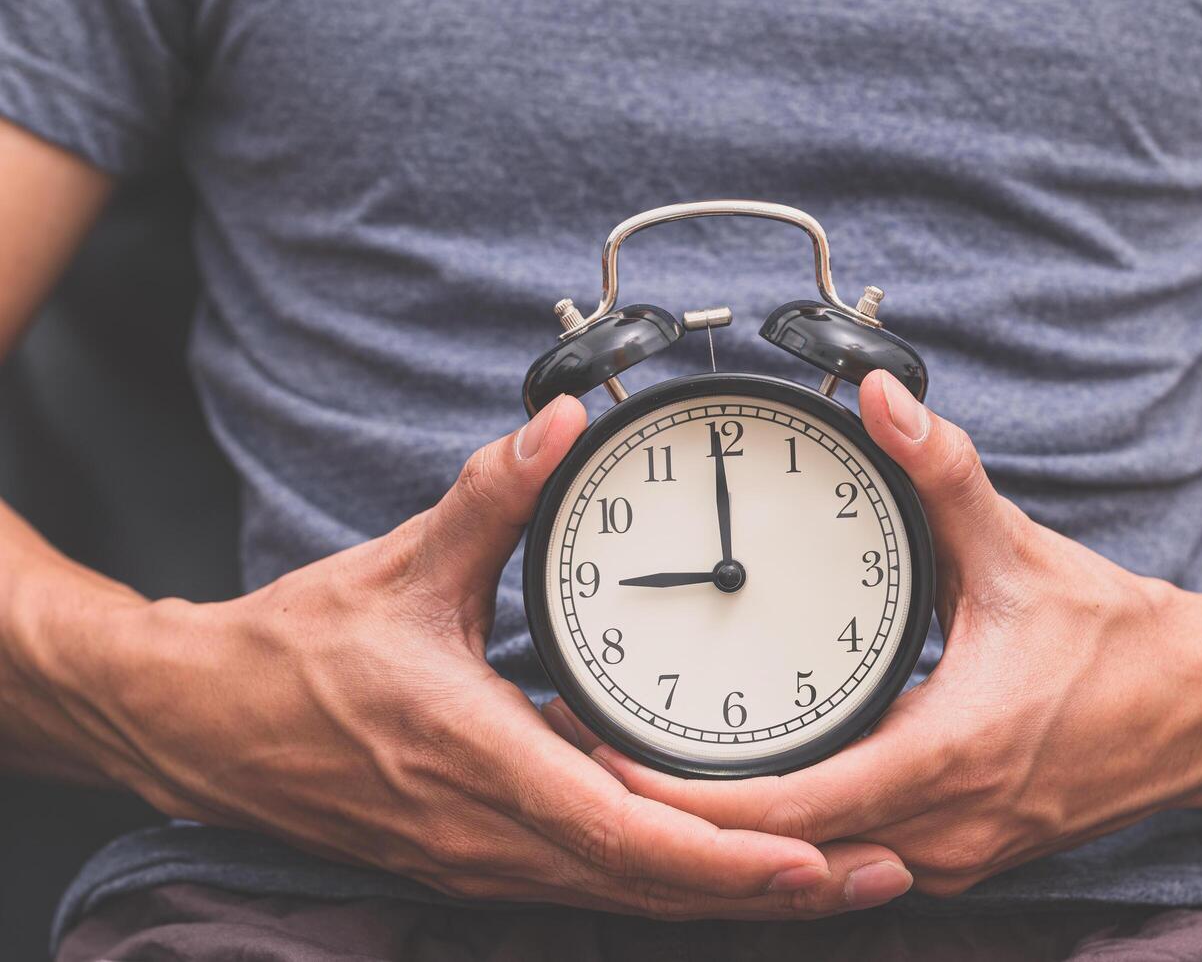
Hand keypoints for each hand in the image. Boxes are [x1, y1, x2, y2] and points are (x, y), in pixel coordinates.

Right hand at [32, 395, 911, 917]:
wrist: (201, 724)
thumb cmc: (296, 653)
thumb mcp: (398, 568)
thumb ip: (489, 498)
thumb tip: (559, 427)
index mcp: (474, 757)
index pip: (621, 832)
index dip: (723, 857)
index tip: (812, 857)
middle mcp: (485, 832)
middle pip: (648, 888)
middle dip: (766, 893)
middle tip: (877, 870)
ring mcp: (479, 859)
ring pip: (626, 898)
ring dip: (729, 896)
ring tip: (831, 880)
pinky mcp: (474, 858)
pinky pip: (590, 882)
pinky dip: (669, 881)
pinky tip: (726, 863)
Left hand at [559, 371, 1201, 896]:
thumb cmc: (1126, 645)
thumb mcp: (1022, 554)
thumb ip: (944, 475)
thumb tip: (885, 400)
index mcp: (948, 760)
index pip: (787, 814)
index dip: (689, 798)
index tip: (617, 760)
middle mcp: (947, 829)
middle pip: (788, 854)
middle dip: (694, 819)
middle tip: (613, 761)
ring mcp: (961, 852)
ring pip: (824, 866)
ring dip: (747, 834)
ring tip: (669, 774)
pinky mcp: (972, 848)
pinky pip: (864, 857)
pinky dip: (804, 835)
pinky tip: (768, 790)